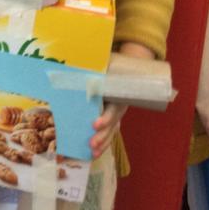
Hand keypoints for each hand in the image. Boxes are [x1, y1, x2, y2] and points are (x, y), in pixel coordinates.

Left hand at [90, 41, 154, 158]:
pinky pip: (110, 134)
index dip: (104, 118)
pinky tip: (94, 154)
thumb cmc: (114, 68)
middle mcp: (119, 106)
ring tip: (92, 152)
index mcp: (118, 94)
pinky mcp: (114, 120)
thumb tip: (74, 56)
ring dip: (102, 142)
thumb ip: (94, 64)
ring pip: (112, 132)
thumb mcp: (107, 66)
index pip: (112, 109)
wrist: (134, 72)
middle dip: (102, 135)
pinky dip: (103, 144)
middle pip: (112, 124)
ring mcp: (118, 115)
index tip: (95, 124)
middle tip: (91, 143)